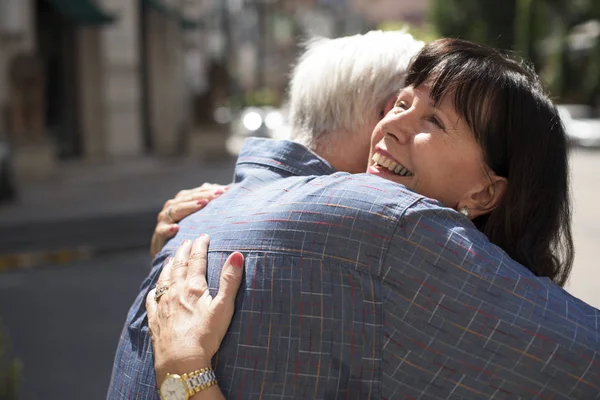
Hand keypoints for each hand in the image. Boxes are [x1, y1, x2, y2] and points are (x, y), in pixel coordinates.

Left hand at [146, 235, 243, 383]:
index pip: (196, 260)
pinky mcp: (155, 321)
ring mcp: (163, 306)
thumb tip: (237, 254)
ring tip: (171, 258)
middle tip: (187, 241)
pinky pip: (151, 300)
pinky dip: (154, 290)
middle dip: (183, 251)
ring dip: (168, 266)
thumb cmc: (206, 336)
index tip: (204, 236)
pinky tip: (154, 289)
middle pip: (178, 266)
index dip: (200, 246)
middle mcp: (175, 292)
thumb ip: (230, 280)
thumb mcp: (224, 307)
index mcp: (193, 288)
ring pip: (163, 279)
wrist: (181, 362)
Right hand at [150, 184, 228, 257]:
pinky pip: (162, 231)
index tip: (225, 190)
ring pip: (174, 210)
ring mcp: (163, 222)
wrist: (170, 260)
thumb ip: (209, 207)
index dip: (209, 190)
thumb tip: (226, 192)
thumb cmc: (188, 238)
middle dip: (203, 195)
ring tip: (203, 204)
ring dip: (189, 207)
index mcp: (182, 203)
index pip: (195, 193)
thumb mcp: (199, 222)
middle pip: (186, 198)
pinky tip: (176, 228)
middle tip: (217, 194)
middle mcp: (172, 209)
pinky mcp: (158, 237)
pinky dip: (168, 229)